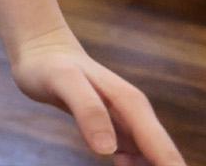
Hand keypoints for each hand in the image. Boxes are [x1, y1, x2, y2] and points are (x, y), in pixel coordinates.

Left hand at [11, 30, 183, 164]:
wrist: (42, 51)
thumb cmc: (51, 65)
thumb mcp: (64, 81)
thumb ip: (87, 110)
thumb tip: (108, 150)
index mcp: (132, 106)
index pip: (163, 150)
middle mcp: (137, 115)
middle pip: (163, 157)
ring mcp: (128, 123)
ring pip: (151, 158)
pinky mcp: (115, 129)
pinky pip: (135, 156)